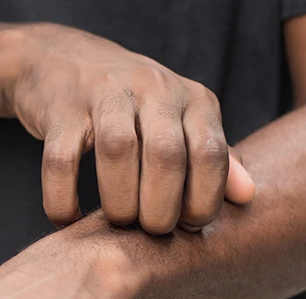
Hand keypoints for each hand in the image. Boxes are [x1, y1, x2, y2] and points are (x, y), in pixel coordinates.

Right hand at [1, 23, 254, 230]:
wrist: (63, 60)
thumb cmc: (131, 105)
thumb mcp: (179, 122)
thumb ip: (213, 156)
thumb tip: (246, 196)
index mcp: (190, 98)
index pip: (210, 152)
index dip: (203, 200)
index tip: (187, 227)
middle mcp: (152, 88)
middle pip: (165, 154)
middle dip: (159, 208)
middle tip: (149, 231)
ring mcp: (103, 94)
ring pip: (117, 151)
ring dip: (118, 202)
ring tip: (116, 225)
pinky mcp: (60, 109)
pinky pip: (60, 160)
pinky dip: (62, 198)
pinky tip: (67, 219)